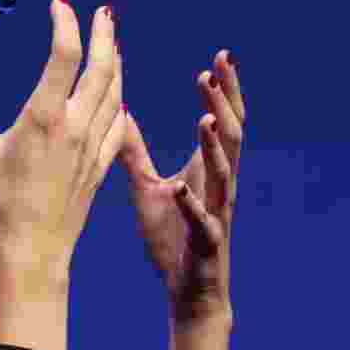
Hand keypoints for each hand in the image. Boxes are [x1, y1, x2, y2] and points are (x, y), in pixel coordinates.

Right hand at [0, 0, 124, 280]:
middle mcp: (76, 125)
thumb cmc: (2, 200)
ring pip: (116, 92)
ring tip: (113, 43)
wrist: (34, 246)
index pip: (64, 55)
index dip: (66, 23)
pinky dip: (120, 101)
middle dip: (105, 34)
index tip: (60, 4)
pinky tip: (118, 96)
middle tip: (103, 12)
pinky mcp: (102, 163)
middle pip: (102, 67)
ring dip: (116, 63)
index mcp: (44, 117)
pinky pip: (120, 123)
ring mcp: (94, 144)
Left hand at [118, 49, 245, 321]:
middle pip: (231, 137)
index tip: (219, 59)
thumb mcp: (147, 186)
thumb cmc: (172, 236)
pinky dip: (191, 204)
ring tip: (203, 120)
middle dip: (225, 103)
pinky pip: (202, 221)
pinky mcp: (204, 242)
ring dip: (213, 147)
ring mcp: (215, 214)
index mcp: (207, 171)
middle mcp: (219, 187)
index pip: (222, 122)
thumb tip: (118, 113)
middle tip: (216, 70)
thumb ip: (134, 151)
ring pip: (223, 174)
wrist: (190, 290)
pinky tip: (180, 187)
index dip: (223, 92)